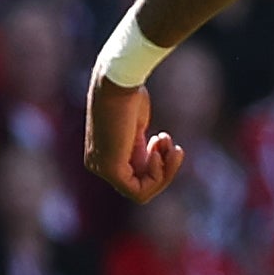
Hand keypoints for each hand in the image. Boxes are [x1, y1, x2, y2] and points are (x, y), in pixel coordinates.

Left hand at [83, 73, 182, 201]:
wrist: (119, 83)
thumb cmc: (127, 95)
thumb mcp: (136, 124)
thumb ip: (139, 145)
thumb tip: (153, 154)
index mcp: (103, 155)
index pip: (135, 177)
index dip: (158, 165)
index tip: (163, 140)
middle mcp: (98, 165)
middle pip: (139, 187)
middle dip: (165, 170)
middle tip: (175, 147)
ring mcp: (102, 169)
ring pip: (141, 191)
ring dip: (165, 172)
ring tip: (172, 146)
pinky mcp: (111, 169)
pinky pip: (139, 190)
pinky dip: (157, 175)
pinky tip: (159, 151)